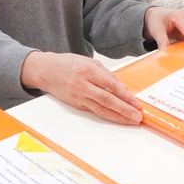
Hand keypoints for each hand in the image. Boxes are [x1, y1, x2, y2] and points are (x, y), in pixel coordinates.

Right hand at [22, 50, 140, 124]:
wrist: (46, 71)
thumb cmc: (68, 64)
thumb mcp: (88, 62)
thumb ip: (106, 74)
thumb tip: (122, 88)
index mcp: (88, 71)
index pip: (110, 86)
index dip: (125, 96)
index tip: (136, 103)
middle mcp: (83, 85)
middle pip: (107, 100)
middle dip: (124, 109)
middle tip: (137, 116)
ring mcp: (78, 96)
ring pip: (100, 109)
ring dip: (117, 117)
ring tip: (130, 121)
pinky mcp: (76, 104)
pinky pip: (94, 111)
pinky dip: (107, 115)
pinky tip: (116, 118)